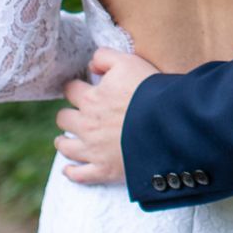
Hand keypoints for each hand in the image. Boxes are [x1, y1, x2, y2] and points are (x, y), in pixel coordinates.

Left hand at [57, 46, 161, 184]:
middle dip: (69, 115)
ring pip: (65, 146)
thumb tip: (91, 64)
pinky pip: (79, 175)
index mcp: (91, 98)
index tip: (81, 90)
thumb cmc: (150, 91)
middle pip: (63, 118)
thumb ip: (105, 57)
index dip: (75, 88)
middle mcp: (86, 124)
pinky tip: (70, 169)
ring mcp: (93, 150)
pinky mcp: (103, 170)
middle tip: (78, 116)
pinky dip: (72, 172)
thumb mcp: (128, 62)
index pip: (70, 90)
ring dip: (64, 142)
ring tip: (67, 140)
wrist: (168, 124)